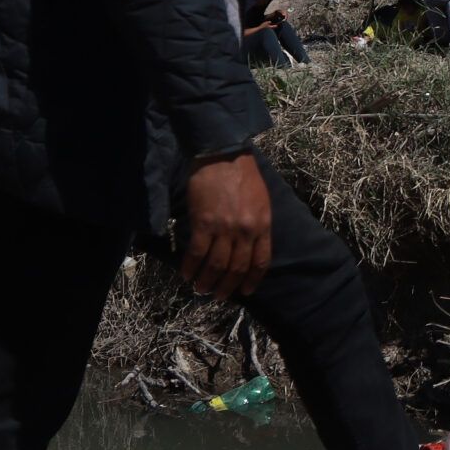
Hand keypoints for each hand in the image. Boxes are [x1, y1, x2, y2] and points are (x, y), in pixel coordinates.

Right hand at [183, 152, 271, 300]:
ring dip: (207, 281)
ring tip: (201, 289)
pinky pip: (196, 253)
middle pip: (237, 268)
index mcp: (263, 225)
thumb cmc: (243, 174)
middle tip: (218, 295)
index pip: (260, 262)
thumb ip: (258, 224)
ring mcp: (224, 229)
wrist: (222, 154)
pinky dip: (190, 267)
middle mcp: (245, 231)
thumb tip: (250, 246)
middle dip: (227, 287)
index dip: (252, 280)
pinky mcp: (203, 224)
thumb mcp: (261, 200)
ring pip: (216, 266)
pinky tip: (186, 274)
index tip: (245, 292)